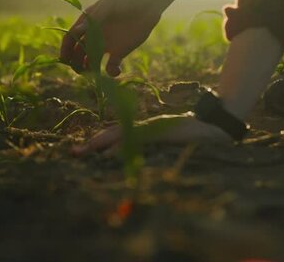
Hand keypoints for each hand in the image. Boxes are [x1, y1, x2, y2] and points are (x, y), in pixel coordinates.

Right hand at [60, 0, 161, 75]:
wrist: (146, 4)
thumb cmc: (126, 0)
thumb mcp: (109, 6)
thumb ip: (95, 19)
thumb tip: (77, 31)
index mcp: (88, 23)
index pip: (71, 37)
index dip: (66, 48)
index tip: (64, 59)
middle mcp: (94, 36)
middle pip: (79, 52)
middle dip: (76, 62)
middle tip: (78, 70)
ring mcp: (106, 45)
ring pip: (91, 62)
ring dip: (89, 69)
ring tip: (93, 74)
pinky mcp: (120, 52)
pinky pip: (111, 66)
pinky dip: (111, 72)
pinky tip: (116, 71)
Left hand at [71, 114, 232, 155]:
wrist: (209, 127)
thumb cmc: (191, 135)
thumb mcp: (168, 141)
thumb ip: (153, 145)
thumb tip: (135, 154)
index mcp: (145, 130)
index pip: (117, 135)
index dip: (99, 142)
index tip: (83, 149)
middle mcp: (145, 127)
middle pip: (113, 134)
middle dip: (93, 144)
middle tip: (74, 152)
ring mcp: (151, 129)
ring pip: (120, 134)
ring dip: (101, 144)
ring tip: (84, 150)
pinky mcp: (158, 132)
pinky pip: (135, 139)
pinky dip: (120, 145)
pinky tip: (108, 153)